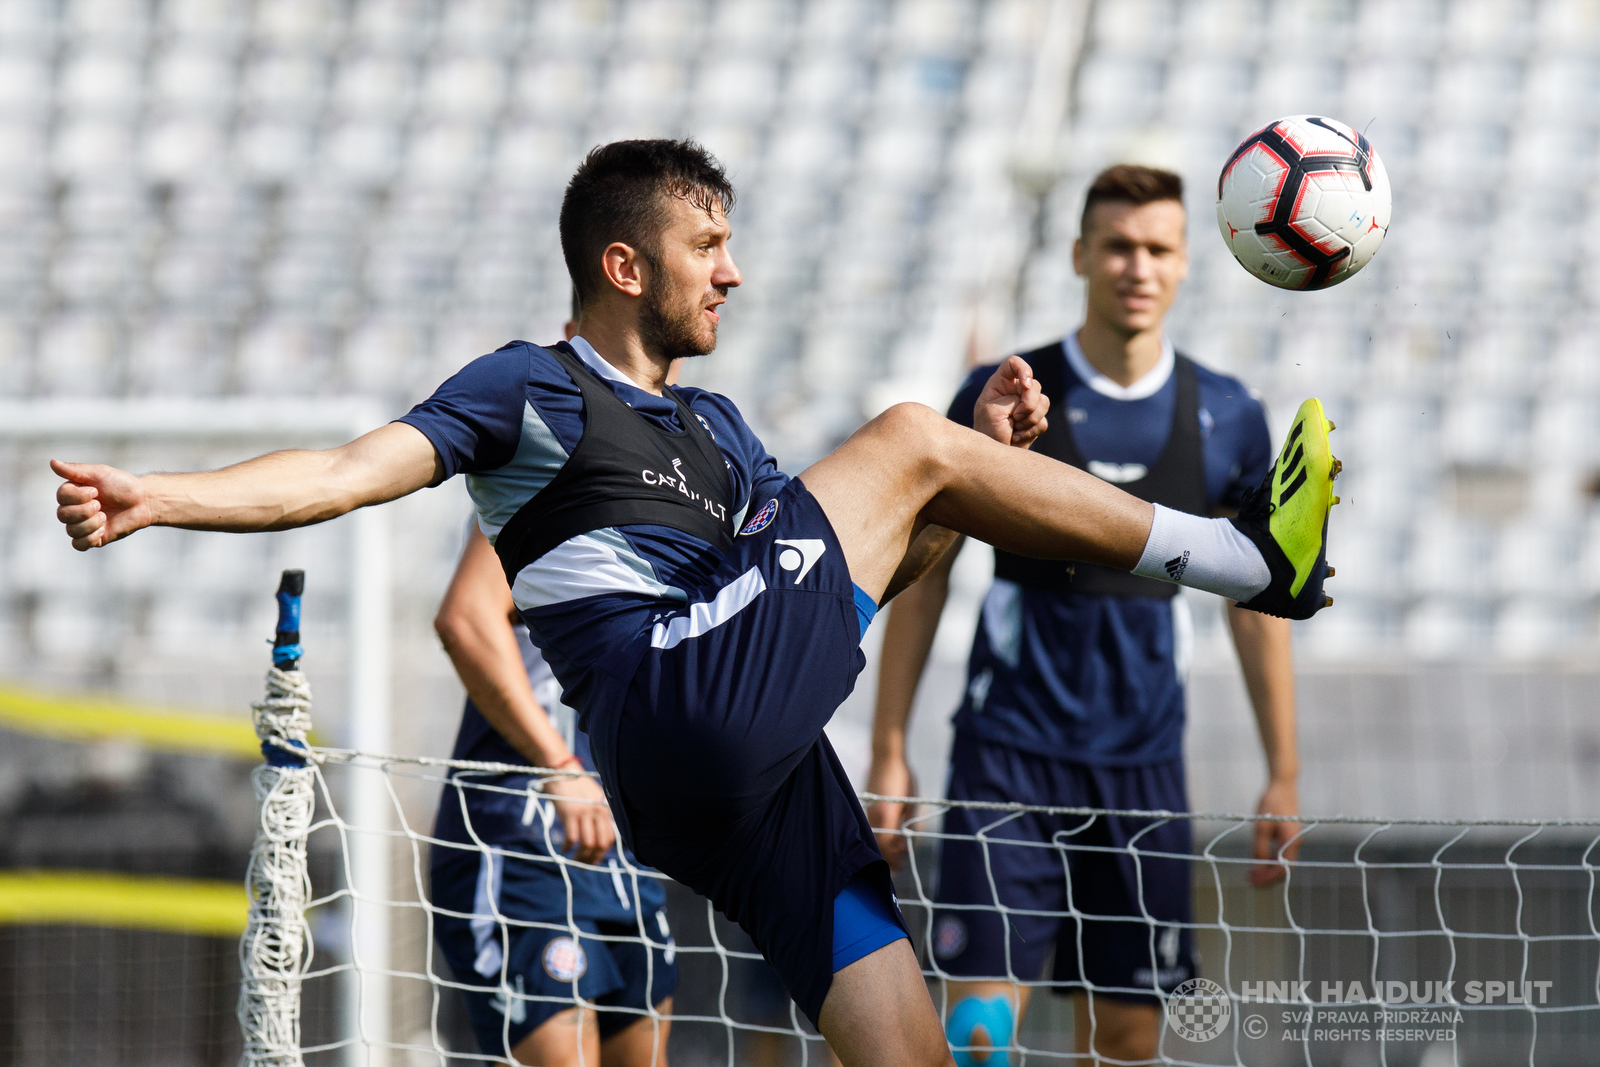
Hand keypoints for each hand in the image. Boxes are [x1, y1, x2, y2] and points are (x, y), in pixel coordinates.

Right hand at [52, 460, 155, 550]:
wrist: (143, 502)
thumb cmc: (122, 485)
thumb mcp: (100, 473)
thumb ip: (75, 469)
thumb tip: (52, 462)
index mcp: (72, 493)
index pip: (61, 497)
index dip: (78, 496)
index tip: (96, 491)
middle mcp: (73, 509)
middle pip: (63, 515)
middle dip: (85, 510)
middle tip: (101, 505)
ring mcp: (82, 524)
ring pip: (71, 530)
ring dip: (91, 523)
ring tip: (105, 516)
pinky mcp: (92, 538)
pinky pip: (78, 545)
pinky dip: (90, 538)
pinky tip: (104, 529)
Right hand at [542, 773, 615, 865]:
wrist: (561, 769)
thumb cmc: (576, 784)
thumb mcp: (593, 797)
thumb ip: (599, 813)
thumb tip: (597, 836)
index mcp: (606, 809)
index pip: (610, 838)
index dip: (602, 852)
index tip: (594, 860)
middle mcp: (598, 812)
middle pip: (600, 844)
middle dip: (593, 859)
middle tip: (583, 866)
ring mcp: (585, 813)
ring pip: (587, 844)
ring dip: (580, 857)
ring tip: (574, 862)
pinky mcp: (570, 814)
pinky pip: (572, 838)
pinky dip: (568, 848)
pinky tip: (564, 850)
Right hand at [865, 754, 916, 870]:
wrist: (887, 757)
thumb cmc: (903, 777)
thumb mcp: (910, 802)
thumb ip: (906, 823)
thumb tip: (902, 842)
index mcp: (886, 814)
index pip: (887, 844)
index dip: (893, 856)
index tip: (901, 863)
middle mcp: (874, 815)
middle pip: (878, 843)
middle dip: (888, 856)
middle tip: (898, 865)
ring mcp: (867, 810)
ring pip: (873, 836)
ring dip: (882, 847)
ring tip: (893, 855)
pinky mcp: (866, 805)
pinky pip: (869, 827)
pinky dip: (877, 836)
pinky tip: (885, 839)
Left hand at [974, 356, 1049, 448]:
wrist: (991, 455)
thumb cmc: (986, 431)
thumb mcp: (993, 411)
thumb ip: (1013, 399)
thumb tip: (1032, 400)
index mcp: (1000, 384)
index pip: (1014, 363)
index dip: (1024, 369)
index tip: (1025, 385)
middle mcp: (1014, 391)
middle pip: (1035, 385)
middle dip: (1029, 403)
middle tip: (1015, 417)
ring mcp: (1026, 406)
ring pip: (1044, 402)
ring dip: (1030, 418)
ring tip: (1014, 428)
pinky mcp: (1035, 421)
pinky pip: (1043, 421)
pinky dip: (1031, 431)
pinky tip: (1017, 437)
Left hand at [1250, 778, 1301, 885]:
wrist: (1282, 785)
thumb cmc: (1271, 802)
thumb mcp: (1261, 826)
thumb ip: (1260, 847)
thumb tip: (1257, 866)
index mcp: (1291, 842)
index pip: (1281, 869)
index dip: (1266, 878)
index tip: (1252, 881)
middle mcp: (1295, 844)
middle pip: (1283, 869)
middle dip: (1266, 878)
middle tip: (1249, 881)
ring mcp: (1293, 841)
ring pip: (1281, 863)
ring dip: (1267, 870)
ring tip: (1250, 874)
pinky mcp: (1288, 837)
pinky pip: (1280, 855)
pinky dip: (1269, 861)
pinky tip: (1256, 862)